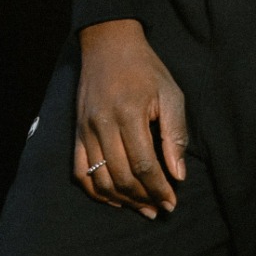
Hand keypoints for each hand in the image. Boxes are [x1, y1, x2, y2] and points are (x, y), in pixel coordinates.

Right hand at [74, 19, 187, 215]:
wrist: (108, 46)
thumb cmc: (145, 69)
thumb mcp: (170, 95)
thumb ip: (175, 135)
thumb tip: (178, 175)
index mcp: (128, 114)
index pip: (143, 165)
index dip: (158, 188)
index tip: (171, 203)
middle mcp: (102, 126)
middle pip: (121, 176)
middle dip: (143, 198)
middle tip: (160, 209)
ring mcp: (85, 131)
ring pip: (99, 179)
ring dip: (122, 200)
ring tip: (142, 207)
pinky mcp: (76, 133)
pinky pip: (79, 172)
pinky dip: (96, 191)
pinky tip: (114, 199)